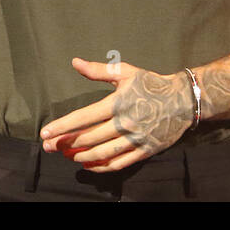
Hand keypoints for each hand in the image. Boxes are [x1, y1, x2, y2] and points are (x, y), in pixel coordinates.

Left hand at [39, 57, 194, 171]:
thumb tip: (75, 62)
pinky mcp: (145, 150)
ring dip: (82, 157)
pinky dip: (102, 166)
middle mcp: (125, 122)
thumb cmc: (151, 84)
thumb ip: (98, 70)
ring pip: (103, 153)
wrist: (183, 100)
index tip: (45, 133)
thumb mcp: (126, 72)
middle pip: (90, 138)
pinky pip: (120, 163)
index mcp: (118, 102)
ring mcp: (136, 139)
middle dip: (66, 143)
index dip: (63, 126)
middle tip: (49, 147)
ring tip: (68, 156)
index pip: (84, 117)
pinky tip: (89, 165)